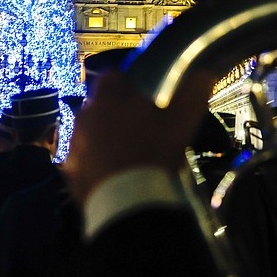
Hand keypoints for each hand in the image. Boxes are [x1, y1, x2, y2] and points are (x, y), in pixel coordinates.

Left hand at [65, 68, 213, 205]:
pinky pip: (83, 160)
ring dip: (104, 138)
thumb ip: (193, 93)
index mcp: (110, 97)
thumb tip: (206, 74)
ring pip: (90, 132)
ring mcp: (75, 144)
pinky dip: (95, 163)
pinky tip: (115, 176)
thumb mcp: (182, 122)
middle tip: (141, 132)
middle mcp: (86, 114)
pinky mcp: (70, 170)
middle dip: (117, 114)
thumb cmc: (154, 153)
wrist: (127, 202)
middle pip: (101, 105)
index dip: (129, 86)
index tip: (144, 102)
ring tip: (128, 156)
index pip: (113, 76)